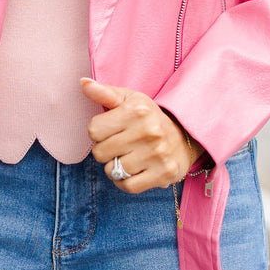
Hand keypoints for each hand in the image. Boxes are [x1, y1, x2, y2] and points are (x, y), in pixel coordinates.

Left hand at [81, 77, 202, 192]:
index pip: (93, 129)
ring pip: (112, 171)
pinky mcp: (163, 174)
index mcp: (137, 110)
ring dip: (114, 167)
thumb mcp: (130, 100)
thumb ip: (104, 93)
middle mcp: (149, 131)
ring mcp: (157, 154)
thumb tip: (83, 83)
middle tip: (120, 145)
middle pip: (100, 152)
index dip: (99, 132)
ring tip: (127, 157)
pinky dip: (124, 182)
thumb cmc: (149, 117)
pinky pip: (128, 186)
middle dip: (105, 150)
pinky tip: (133, 171)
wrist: (186, 136)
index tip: (112, 130)